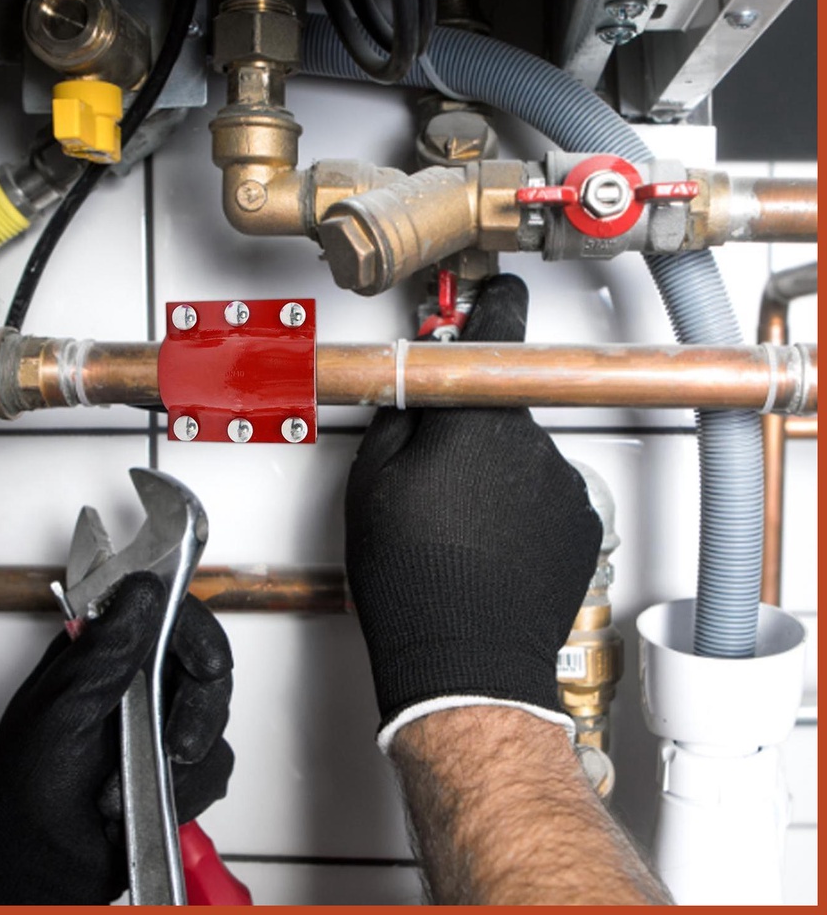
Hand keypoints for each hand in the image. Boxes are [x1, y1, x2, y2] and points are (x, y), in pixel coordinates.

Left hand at [0, 573, 233, 904]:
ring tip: (138, 781)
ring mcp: (158, 723)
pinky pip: (215, 763)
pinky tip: (151, 799)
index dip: (193, 631)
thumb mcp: (60, 711)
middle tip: (178, 743)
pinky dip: (189, 788)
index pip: (163, 612)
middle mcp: (134, 682)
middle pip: (202, 662)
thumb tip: (144, 590)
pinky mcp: (177, 765)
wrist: (40, 874)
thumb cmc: (26, 798)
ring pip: (214, 714)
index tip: (206, 662)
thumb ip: (106, 650)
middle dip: (197, 708)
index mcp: (100, 653)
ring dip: (184, 757)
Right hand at [345, 274, 601, 746]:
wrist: (464, 659)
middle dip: (471, 425)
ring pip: (522, 452)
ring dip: (495, 470)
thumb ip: (397, 415)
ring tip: (460, 525)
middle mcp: (530, 443)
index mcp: (476, 422)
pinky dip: (521, 505)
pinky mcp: (580, 522)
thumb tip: (412, 382)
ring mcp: (562, 484)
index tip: (497, 292)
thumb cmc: (412, 581)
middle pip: (500, 405)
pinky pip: (545, 492)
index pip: (497, 329)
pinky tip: (489, 542)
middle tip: (435, 472)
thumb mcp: (370, 485)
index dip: (495, 303)